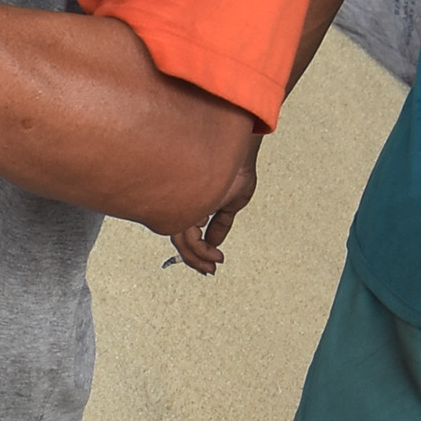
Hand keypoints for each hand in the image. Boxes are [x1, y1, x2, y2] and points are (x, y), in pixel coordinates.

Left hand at [166, 137, 262, 270]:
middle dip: (194, 258)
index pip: (185, 231)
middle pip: (180, 238)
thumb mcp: (232, 201)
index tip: (211, 262)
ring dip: (197, 256)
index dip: (195, 250)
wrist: (240, 151)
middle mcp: (185, 202)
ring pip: (181, 239)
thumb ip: (220, 223)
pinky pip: (187, 232)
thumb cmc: (236, 167)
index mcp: (191, 202)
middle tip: (209, 269)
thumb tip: (214, 242)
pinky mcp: (188, 203)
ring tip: (212, 265)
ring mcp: (185, 203)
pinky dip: (200, 247)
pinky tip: (214, 252)